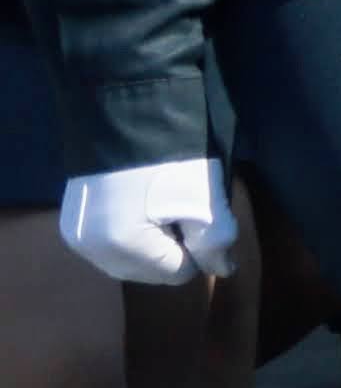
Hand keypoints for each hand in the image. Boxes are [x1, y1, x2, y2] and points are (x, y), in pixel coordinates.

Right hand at [58, 158, 234, 286]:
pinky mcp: (71, 220)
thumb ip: (215, 243)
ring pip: (128, 260)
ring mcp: (75, 234)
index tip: (198, 215)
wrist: (127, 114)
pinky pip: (108, 244)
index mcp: (121, 247)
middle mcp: (90, 248)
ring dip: (151, 243)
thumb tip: (222, 271)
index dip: (196, 248)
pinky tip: (140, 205)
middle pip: (149, 271)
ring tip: (161, 206)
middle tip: (181, 210)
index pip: (176, 273)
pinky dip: (130, 233)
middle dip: (172, 248)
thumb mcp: (204, 201)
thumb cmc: (172, 159)